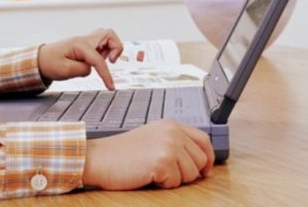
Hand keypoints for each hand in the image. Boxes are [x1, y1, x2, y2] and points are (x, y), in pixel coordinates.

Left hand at [37, 28, 122, 89]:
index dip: (106, 74)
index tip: (111, 87)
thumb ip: (83, 70)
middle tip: (110, 61)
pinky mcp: (85, 46)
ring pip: (107, 37)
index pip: (99, 59)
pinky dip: (104, 51)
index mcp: (79, 45)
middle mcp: (84, 40)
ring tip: (101, 62)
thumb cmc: (49, 63)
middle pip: (109, 34)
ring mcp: (85, 41)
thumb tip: (92, 68)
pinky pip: (101, 43)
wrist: (40, 60)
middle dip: (116, 48)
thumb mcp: (65, 71)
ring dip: (110, 49)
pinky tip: (94, 61)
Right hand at [83, 120, 214, 189]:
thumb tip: (200, 160)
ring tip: (153, 171)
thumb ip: (174, 142)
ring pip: (191, 174)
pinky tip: (148, 174)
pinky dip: (163, 184)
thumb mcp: (153, 137)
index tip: (205, 169)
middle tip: (167, 173)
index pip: (203, 140)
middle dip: (188, 172)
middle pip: (201, 159)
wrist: (100, 157)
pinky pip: (176, 182)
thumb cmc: (122, 152)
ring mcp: (169, 146)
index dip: (207, 157)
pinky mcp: (162, 162)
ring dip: (174, 179)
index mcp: (171, 124)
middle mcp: (173, 132)